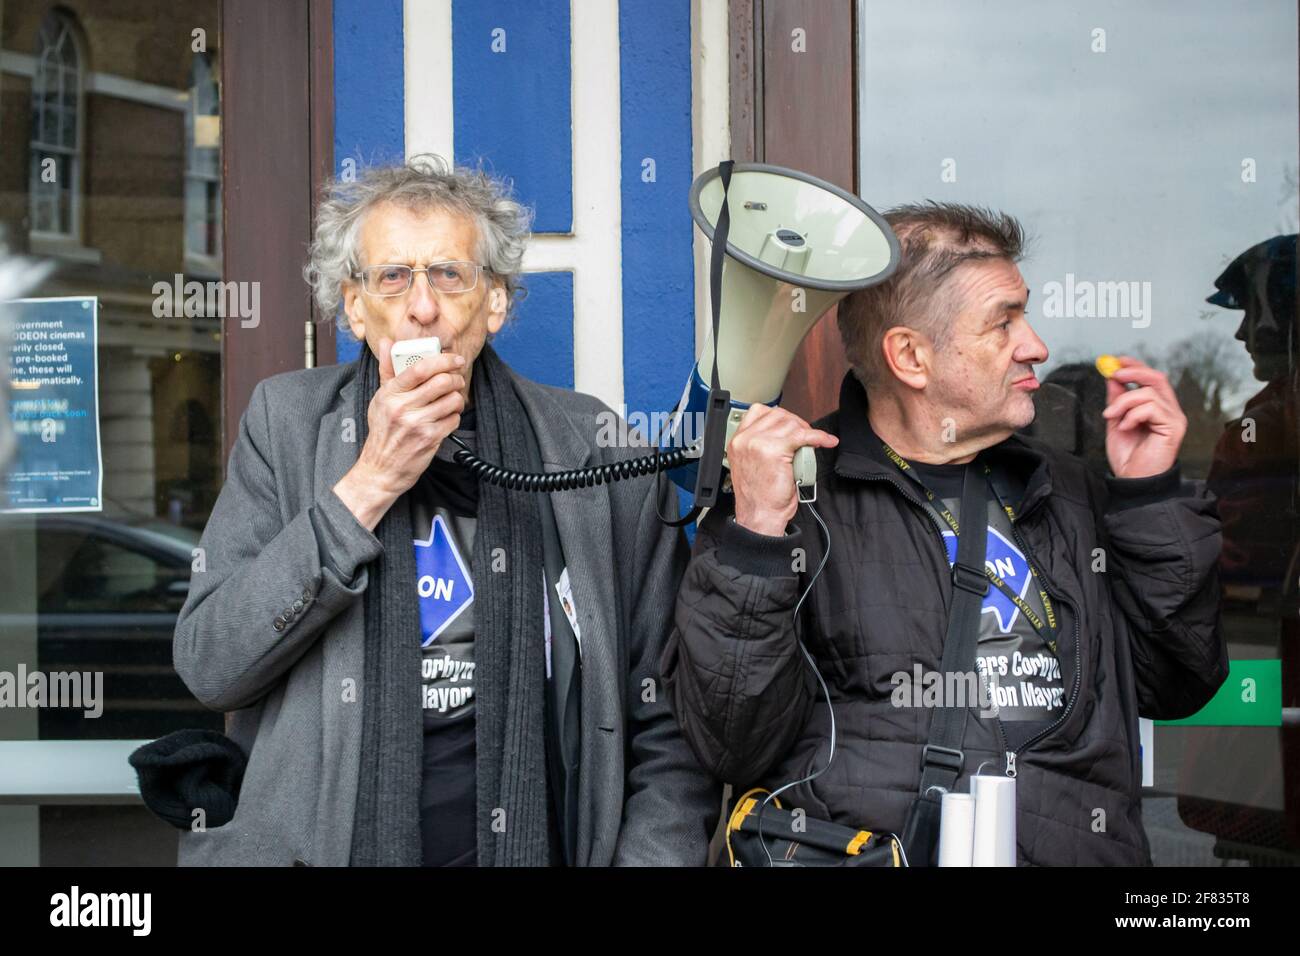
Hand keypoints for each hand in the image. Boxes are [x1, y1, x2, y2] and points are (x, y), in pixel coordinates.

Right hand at [333, 337, 465, 529]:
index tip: (455, 359)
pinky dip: (455, 417)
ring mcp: (416, 424)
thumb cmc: (382, 432)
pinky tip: (446, 418)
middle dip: (456, 378)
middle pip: (441, 381)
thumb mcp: (379, 399)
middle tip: (457, 380)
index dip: (443, 359)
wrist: (381, 469)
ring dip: (458, 398)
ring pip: (452, 400)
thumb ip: (387, 370)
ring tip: (452, 401)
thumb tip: (387, 342)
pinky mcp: (429, 439)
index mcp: (390, 394)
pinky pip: (453, 419)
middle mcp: (402, 407)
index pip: (419, 368)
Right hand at [728, 404, 838, 535]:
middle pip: (777, 415)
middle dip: (796, 423)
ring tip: (811, 444)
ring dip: (806, 432)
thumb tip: (786, 431)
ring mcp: (759, 443)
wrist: (761, 515)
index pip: (758, 412)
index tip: (790, 426)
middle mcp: (746, 440)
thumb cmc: (760, 497)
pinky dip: (819, 437)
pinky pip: (803, 436)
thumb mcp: (752, 464)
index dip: (779, 417)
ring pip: (790, 424)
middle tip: (805, 437)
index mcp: (738, 441)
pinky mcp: (776, 450)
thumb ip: (761, 445)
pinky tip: (825, 440)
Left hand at [1100, 355, 1186, 478]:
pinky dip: (1132, 415)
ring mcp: (1174, 418)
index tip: (1117, 362)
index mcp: (1157, 407)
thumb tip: (1112, 378)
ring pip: (1149, 393)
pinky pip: (1151, 408)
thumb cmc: (1128, 456)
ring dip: (1124, 402)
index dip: (1136, 365)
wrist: (1133, 480)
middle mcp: (1169, 410)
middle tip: (1114, 375)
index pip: (1151, 378)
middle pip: (1157, 378)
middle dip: (1133, 372)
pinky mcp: (1174, 427)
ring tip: (1112, 417)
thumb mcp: (1116, 421)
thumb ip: (1117, 400)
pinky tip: (1125, 427)